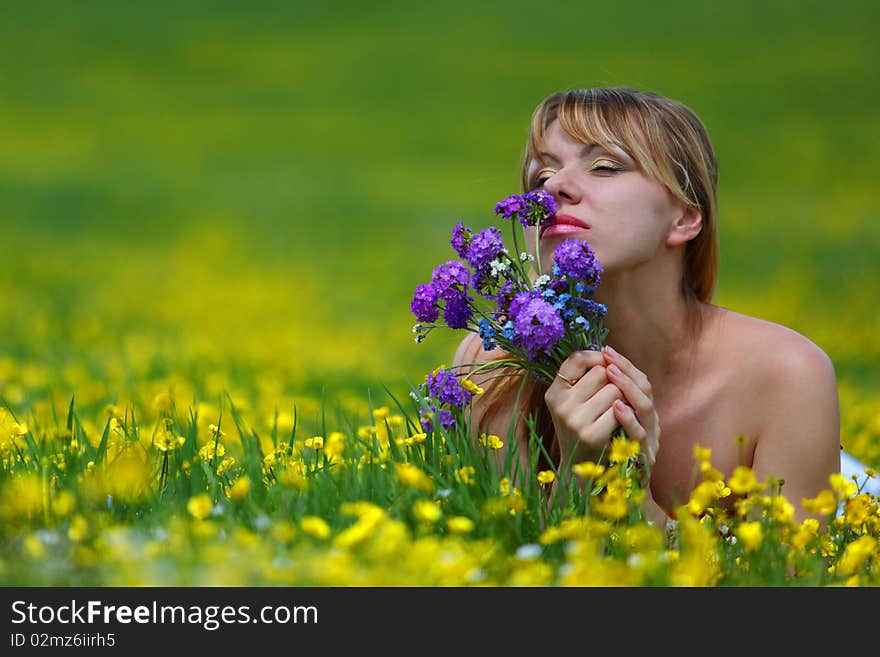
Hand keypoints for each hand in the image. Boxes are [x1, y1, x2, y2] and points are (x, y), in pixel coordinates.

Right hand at [544, 349, 623, 467]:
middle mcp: (560, 405)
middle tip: (612, 395)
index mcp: (553, 394)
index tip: (607, 362)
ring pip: (614, 389)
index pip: (577, 359)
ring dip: (623, 397)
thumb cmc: (583, 428)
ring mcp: (575, 420)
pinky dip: (626, 413)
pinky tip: (621, 423)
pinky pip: (620, 409)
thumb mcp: (573, 402)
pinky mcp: (592, 434)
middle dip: (613, 380)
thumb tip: (607, 351)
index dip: (596, 356)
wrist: (582, 469)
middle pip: (601, 372)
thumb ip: (583, 377)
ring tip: (616, 410)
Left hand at [601, 346, 659, 469]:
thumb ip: (604, 398)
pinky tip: (616, 408)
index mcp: (643, 412)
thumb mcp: (606, 422)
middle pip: (645, 388)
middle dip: (625, 371)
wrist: (610, 491)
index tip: (606, 350)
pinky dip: (629, 419)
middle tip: (608, 358)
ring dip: (628, 387)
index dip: (625, 364)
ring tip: (611, 372)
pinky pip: (639, 435)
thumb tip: (591, 365)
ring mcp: (649, 440)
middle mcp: (650, 422)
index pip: (641, 379)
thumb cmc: (604, 453)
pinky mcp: (643, 458)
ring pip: (646, 407)